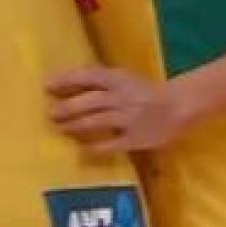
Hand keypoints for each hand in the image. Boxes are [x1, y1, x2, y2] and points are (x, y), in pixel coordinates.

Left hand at [47, 67, 194, 152]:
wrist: (178, 105)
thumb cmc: (145, 91)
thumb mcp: (123, 78)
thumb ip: (100, 80)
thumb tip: (66, 82)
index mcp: (119, 79)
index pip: (89, 76)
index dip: (67, 80)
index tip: (46, 85)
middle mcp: (122, 97)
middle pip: (90, 101)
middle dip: (68, 107)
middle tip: (50, 113)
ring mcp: (129, 118)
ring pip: (98, 121)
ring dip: (76, 125)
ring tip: (61, 128)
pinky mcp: (136, 138)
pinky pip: (113, 144)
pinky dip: (96, 147)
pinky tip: (82, 150)